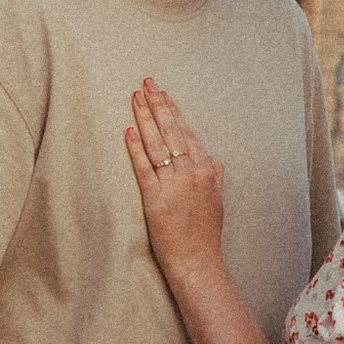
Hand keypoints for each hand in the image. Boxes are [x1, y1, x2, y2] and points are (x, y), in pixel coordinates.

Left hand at [125, 76, 227, 288]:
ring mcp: (174, 184)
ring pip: (158, 143)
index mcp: (208, 169)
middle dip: (158, 104)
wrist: (198, 261)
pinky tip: (128, 131)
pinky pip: (144, 167)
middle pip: (172, 131)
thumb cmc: (204, 233)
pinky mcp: (156, 199)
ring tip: (136, 97)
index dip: (174, 111)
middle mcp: (193, 172)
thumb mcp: (215, 198)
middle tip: (147, 82)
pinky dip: (135, 148)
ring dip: (145, 118)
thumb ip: (209, 175)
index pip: (187, 133)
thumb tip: (205, 159)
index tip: (164, 94)